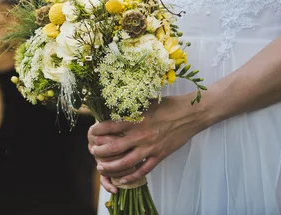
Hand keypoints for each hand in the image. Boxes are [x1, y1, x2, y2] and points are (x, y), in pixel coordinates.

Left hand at [88, 95, 208, 191]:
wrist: (190, 114)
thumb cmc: (168, 105)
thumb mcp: (145, 101)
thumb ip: (131, 107)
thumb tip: (115, 106)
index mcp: (135, 119)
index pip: (109, 126)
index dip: (97, 131)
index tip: (90, 133)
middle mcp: (140, 134)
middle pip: (114, 147)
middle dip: (100, 151)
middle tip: (92, 152)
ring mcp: (150, 147)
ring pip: (126, 162)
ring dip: (111, 167)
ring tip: (101, 167)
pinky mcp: (160, 155)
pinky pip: (143, 169)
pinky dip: (131, 176)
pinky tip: (122, 179)